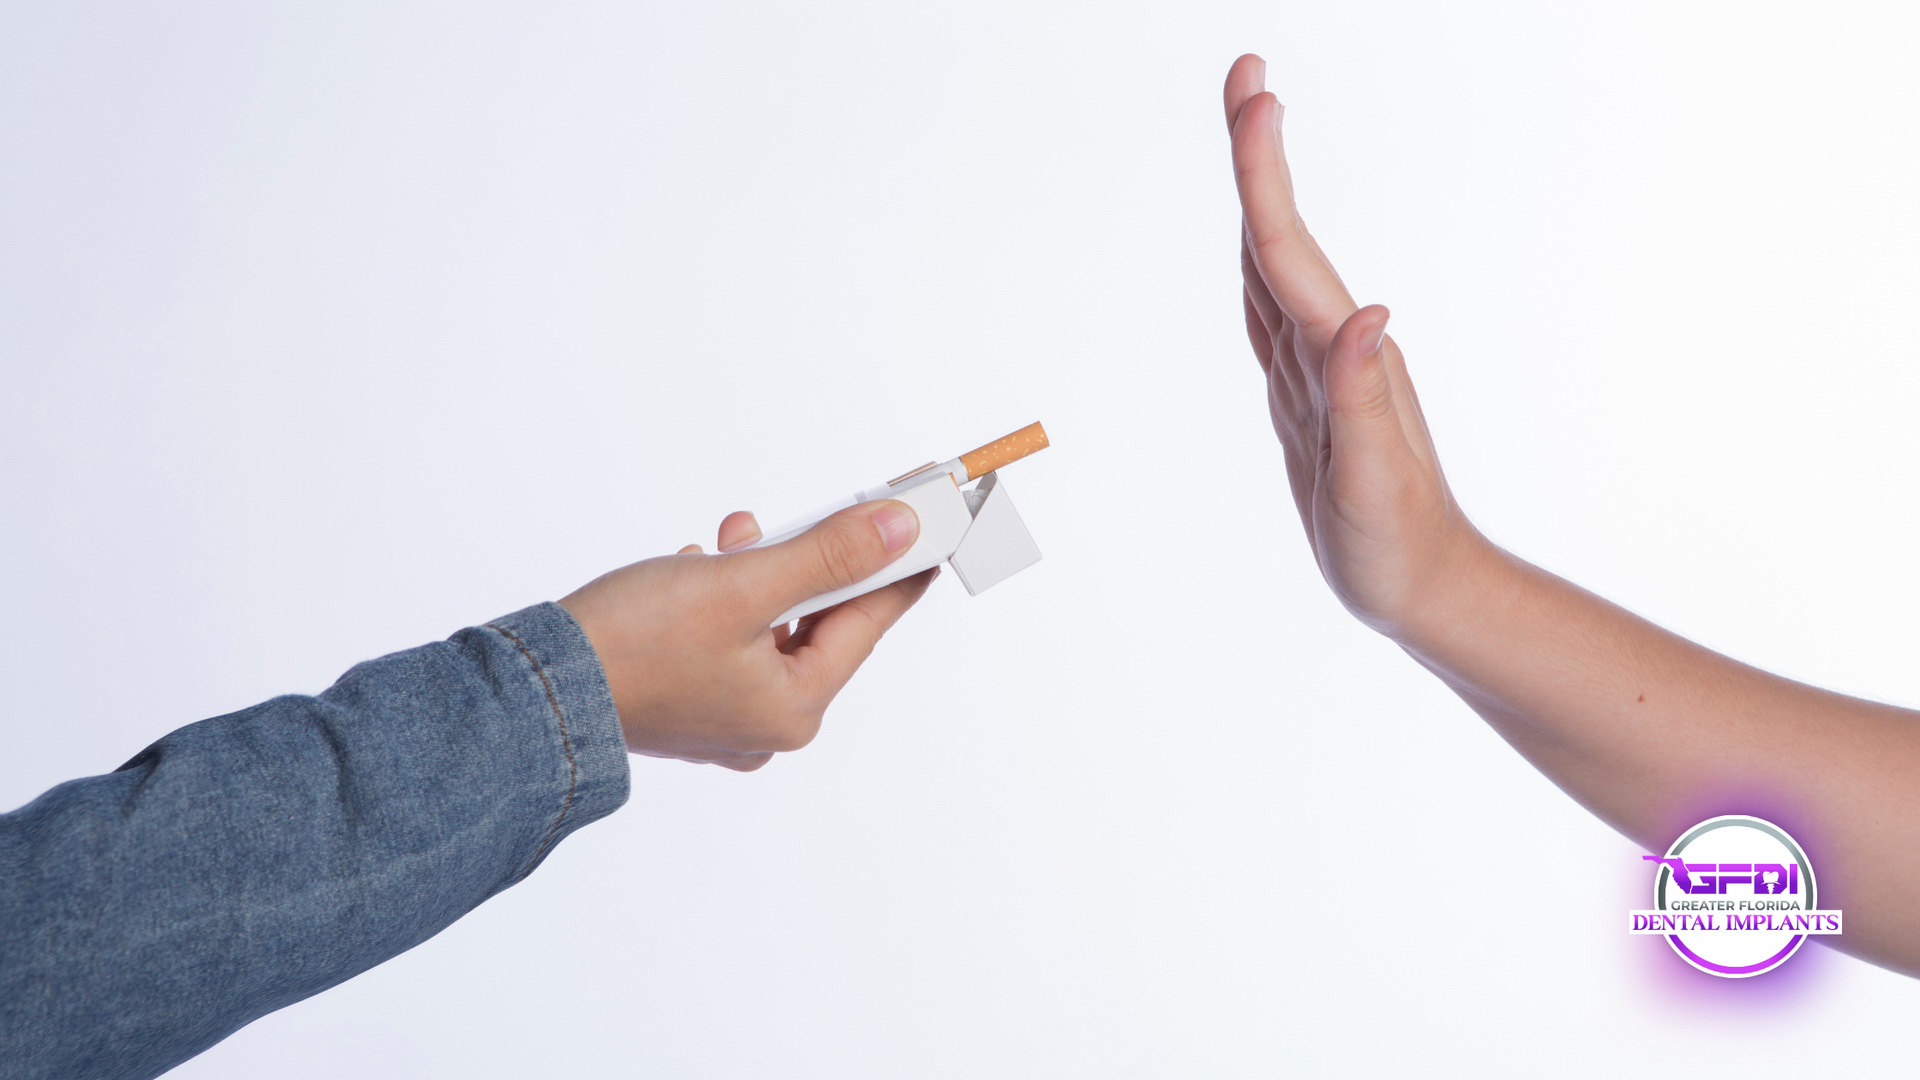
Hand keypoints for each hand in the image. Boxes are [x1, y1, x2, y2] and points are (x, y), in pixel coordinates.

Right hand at [559, 502, 933, 770]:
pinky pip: (727, 640)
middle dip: (808, 562)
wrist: (533, 692)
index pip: (867, 621)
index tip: (928, 530)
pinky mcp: (685, 703)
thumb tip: (898, 530)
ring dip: (757, 573)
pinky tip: (693, 570)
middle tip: (819, 513)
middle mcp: (767, 725)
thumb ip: (826, 555)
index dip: (897, 566)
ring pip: (768, 627)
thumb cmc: (634, 645)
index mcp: (796, 708)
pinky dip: (720, 599)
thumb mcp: (743, 585)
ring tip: (731, 540)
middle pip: (817, 623)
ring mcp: (725, 719)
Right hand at [1224, 54, 1487, 641]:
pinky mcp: (1310, 395)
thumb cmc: (1398, 543)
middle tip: (1245, 76)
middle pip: (1279, 234)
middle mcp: (1329, 346)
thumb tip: (1365, 315)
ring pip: (1274, 264)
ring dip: (1258, 195)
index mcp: (1338, 357)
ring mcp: (1317, 368)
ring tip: (1248, 132)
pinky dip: (1256, 264)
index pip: (1287, 251)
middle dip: (1256, 154)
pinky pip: (1271, 313)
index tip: (1257, 96)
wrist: (1425, 585)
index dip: (1263, 174)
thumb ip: (1365, 397)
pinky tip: (1253, 254)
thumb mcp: (1375, 480)